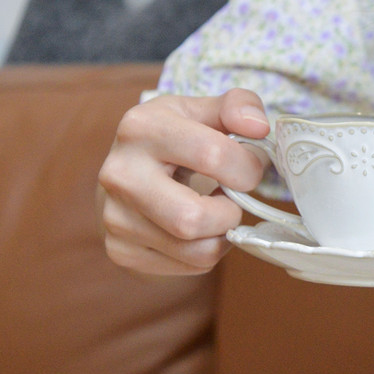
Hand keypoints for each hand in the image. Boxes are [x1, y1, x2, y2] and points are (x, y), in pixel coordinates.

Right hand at [98, 89, 270, 274]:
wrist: (129, 173)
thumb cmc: (176, 139)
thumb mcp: (203, 111)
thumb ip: (239, 105)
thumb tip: (258, 126)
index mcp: (141, 128)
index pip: (212, 155)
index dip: (246, 167)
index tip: (248, 168)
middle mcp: (120, 174)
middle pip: (193, 218)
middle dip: (229, 213)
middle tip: (231, 199)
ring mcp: (115, 216)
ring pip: (195, 250)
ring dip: (222, 235)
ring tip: (215, 211)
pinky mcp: (120, 250)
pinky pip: (187, 267)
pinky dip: (206, 252)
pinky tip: (197, 229)